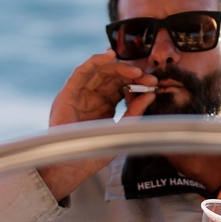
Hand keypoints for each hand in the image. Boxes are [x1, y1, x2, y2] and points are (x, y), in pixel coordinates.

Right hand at [38, 50, 157, 200]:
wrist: (73, 166)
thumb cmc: (95, 151)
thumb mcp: (122, 129)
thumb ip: (135, 112)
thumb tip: (151, 94)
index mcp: (105, 105)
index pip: (123, 86)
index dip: (138, 82)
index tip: (153, 82)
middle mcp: (92, 96)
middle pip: (113, 76)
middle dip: (131, 74)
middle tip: (148, 76)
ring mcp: (80, 94)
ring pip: (99, 71)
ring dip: (117, 66)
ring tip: (135, 69)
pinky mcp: (68, 93)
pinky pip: (81, 72)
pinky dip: (95, 61)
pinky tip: (109, 55)